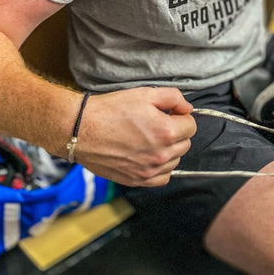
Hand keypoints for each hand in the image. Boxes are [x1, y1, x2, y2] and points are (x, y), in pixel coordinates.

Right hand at [75, 87, 195, 186]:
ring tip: (150, 138)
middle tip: (158, 123)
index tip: (170, 113)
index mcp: (166, 131)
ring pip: (175, 161)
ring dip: (169, 149)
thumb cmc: (111, 110)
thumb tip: (187, 109)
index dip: (181, 116)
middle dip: (176, 132)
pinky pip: (162, 178)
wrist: (82, 129)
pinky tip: (149, 155)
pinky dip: (161, 168)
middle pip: (185, 144)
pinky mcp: (137, 181)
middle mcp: (160, 154)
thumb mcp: (145, 94)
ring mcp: (149, 170)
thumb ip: (173, 98)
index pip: (191, 126)